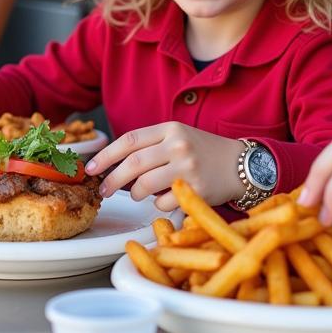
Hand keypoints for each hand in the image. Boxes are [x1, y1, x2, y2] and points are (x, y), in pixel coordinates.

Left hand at [85, 122, 244, 211]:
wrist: (240, 165)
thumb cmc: (203, 152)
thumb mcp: (178, 137)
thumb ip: (149, 146)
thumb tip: (112, 165)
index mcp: (170, 128)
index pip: (129, 140)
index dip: (105, 156)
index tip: (91, 168)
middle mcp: (178, 145)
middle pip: (132, 164)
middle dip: (111, 180)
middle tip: (103, 190)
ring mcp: (188, 168)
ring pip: (144, 186)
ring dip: (135, 194)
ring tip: (138, 194)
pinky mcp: (196, 190)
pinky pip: (162, 203)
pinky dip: (158, 204)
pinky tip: (166, 198)